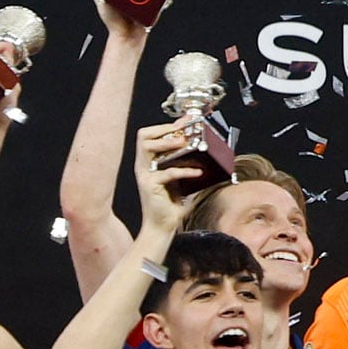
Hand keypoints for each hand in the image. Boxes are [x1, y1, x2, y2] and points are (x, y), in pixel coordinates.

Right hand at [128, 120, 186, 236]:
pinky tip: (197, 172)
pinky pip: (167, 173)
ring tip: (185, 143)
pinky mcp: (150, 186)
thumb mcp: (180, 182)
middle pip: (144, 137)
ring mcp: (145, 175)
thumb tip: (203, 154)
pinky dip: (184, 171)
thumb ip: (186, 167)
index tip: (184, 122)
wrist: (162, 226)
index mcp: (149, 162)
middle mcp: (144, 166)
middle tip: (183, 130)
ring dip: (167, 143)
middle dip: (165, 130)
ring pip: (148, 149)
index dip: (166, 127)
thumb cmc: (171, 205)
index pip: (150, 136)